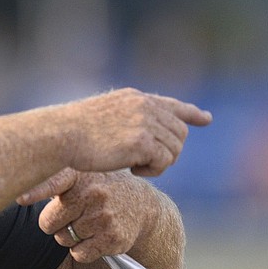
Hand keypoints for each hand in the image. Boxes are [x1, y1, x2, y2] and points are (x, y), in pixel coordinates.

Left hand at [17, 168, 157, 262]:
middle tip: (70, 216)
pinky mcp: (113, 238)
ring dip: (69, 237)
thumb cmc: (97, 189)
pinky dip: (82, 251)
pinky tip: (95, 237)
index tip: (19, 198)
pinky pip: (79, 254)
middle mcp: (92, 193)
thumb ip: (52, 181)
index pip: (53, 182)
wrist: (140, 204)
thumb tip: (17, 193)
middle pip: (48, 223)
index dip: (34, 191)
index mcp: (79, 175)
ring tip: (86, 223)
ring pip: (63, 240)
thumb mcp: (79, 176)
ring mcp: (104, 215)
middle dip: (54, 224)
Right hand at [58, 88, 211, 176]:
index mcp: (135, 98)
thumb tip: (146, 137)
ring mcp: (145, 121)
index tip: (205, 119)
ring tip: (135, 166)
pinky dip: (153, 170)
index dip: (191, 113)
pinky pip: (165, 161)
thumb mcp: (105, 116)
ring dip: (159, 163)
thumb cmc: (74, 132)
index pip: (171, 104)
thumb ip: (128, 119)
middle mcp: (144, 106)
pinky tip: (133, 169)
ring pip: (175, 149)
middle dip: (168, 151)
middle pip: (179, 133)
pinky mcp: (142, 141)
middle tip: (145, 163)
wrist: (62, 135)